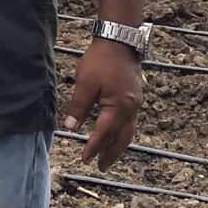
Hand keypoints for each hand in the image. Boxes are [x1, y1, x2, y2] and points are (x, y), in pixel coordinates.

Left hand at [63, 39, 144, 167]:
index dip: (93, 148)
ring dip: (118, 145)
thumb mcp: (85, 84)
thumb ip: (78, 107)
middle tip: (102, 167)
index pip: (103, 133)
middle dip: (111, 154)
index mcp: (118, 107)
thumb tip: (71, 128)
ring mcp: (136, 103)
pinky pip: (130, 121)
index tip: (84, 160)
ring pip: (128, 131)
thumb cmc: (101, 60)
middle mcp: (131, 108)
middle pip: (122, 138)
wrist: (120, 40)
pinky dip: (122, 132)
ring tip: (109, 155)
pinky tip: (115, 133)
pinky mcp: (135, 97)